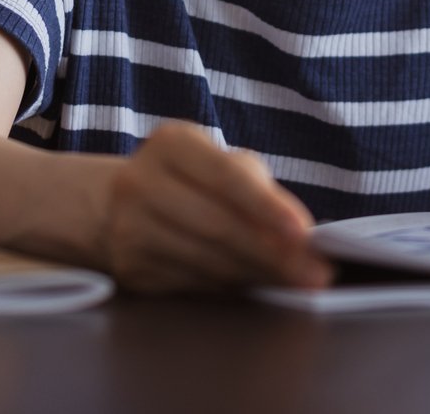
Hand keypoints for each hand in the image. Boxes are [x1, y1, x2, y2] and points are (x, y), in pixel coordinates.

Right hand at [98, 122, 332, 293]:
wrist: (115, 204)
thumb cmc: (190, 179)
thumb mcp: (217, 163)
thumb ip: (257, 190)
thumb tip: (300, 240)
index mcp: (171, 144)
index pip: (226, 176)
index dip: (266, 206)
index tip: (304, 233)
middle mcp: (140, 183)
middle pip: (218, 226)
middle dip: (273, 254)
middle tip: (315, 273)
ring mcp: (129, 229)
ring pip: (207, 261)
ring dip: (258, 274)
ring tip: (296, 281)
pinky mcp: (131, 269)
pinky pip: (193, 283)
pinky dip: (232, 286)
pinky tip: (257, 284)